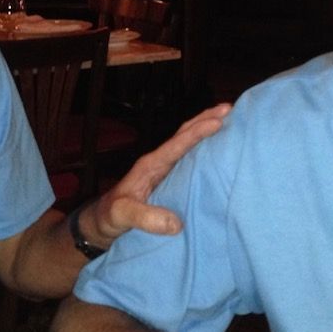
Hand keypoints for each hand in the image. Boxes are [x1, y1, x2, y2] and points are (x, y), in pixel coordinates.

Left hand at [89, 103, 230, 243]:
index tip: (218, 121)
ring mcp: (164, 171)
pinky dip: (205, 150)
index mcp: (150, 165)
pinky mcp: (170, 181)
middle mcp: (159, 163)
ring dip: (206, 130)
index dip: (197, 132)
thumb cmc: (109, 217)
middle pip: (184, 135)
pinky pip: (190, 161)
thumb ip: (144, 218)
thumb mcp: (122, 215)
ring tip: (229, 120)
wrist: (102, 223)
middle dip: (205, 119)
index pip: (176, 144)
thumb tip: (176, 223)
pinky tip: (218, 151)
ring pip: (188, 144)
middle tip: (229, 108)